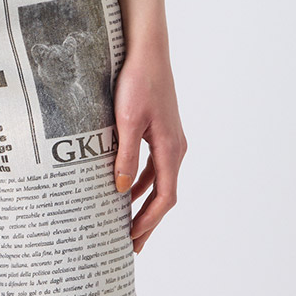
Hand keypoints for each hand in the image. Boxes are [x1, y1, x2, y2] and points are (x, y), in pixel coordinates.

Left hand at [112, 39, 187, 254]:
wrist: (146, 49)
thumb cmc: (138, 81)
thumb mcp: (127, 122)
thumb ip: (125, 157)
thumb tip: (120, 190)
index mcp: (171, 149)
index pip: (165, 198)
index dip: (149, 222)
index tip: (134, 240)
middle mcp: (175, 148)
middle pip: (164, 195)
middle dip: (148, 222)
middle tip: (131, 246)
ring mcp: (169, 140)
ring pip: (158, 183)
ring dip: (143, 205)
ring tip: (126, 225)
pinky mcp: (160, 131)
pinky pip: (153, 167)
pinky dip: (140, 184)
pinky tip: (124, 191)